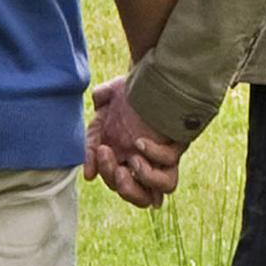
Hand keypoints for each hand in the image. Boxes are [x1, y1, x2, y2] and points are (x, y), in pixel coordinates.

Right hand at [84, 72, 184, 209]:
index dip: (106, 174)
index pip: (118, 182)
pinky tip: (140, 142)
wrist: (154, 70)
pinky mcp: (177, 142)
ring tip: (131, 163)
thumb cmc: (130, 90)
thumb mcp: (103, 112)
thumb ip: (91, 140)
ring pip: (161, 191)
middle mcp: (146, 159)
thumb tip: (88, 173)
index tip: (99, 151)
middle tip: (114, 164)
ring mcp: (162, 153)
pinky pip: (170, 161)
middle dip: (121, 185)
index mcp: (127, 155)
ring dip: (141, 182)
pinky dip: (153, 156)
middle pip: (138, 195)